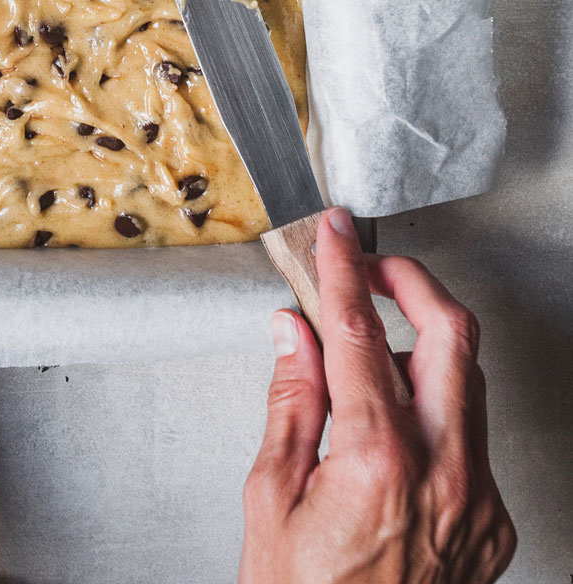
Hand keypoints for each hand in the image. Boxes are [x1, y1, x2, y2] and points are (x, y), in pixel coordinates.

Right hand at [239, 207, 514, 583]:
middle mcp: (444, 475)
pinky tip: (391, 429)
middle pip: (452, 336)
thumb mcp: (269, 498)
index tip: (334, 232)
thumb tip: (296, 333)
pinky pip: (471, 443)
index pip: (362, 330)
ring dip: (425, 348)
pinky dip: (435, 415)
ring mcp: (477, 503)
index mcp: (379, 460)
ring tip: (372, 352)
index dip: (344, 267)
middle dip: (413, 283)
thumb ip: (291, 402)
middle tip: (373, 265)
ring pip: (469, 385)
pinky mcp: (491, 528)